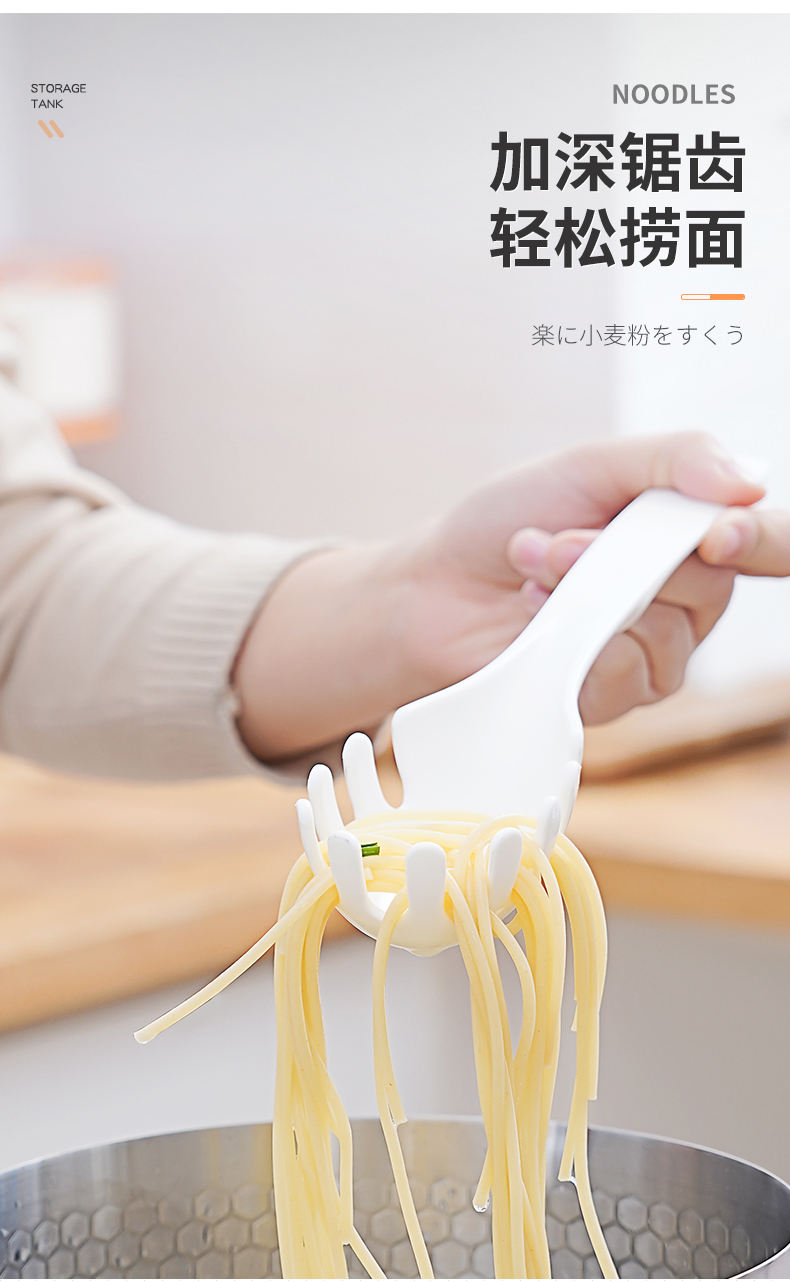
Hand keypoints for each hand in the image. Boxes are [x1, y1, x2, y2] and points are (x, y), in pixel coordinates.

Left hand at [234, 432, 774, 762]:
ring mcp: (650, 653)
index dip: (760, 540)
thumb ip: (672, 461)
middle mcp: (682, 599)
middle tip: (559, 539)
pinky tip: (533, 620)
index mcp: (686, 534)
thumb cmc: (507, 522)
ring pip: (668, 632)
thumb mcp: (588, 466)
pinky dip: (573, 640)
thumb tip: (749, 483)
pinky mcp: (611, 697)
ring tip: (531, 569)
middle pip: (714, 586)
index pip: (765, 542)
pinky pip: (625, 674)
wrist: (433, 586)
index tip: (719, 532)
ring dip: (587, 591)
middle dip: (626, 554)